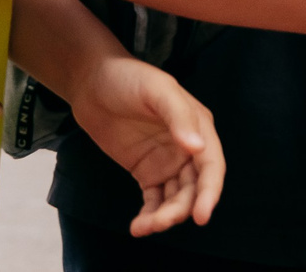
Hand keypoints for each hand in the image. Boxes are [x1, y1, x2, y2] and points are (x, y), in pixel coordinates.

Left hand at [65, 55, 224, 235]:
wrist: (93, 82)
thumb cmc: (130, 78)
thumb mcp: (157, 90)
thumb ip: (178, 117)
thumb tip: (197, 148)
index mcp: (199, 126)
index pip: (211, 165)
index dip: (210, 191)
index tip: (201, 215)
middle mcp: (188, 147)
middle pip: (193, 187)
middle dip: (180, 209)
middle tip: (158, 223)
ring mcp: (166, 161)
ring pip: (174, 197)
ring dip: (164, 215)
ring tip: (143, 227)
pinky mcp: (146, 171)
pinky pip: (154, 198)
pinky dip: (150, 213)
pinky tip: (139, 224)